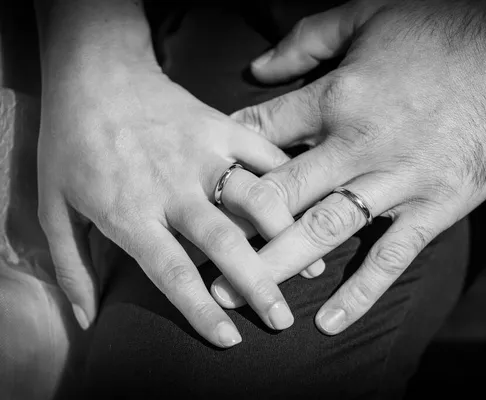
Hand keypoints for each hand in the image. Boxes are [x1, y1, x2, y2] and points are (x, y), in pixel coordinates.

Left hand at [38, 48, 309, 346]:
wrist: (95, 73)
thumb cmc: (71, 141)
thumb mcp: (53, 206)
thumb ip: (70, 266)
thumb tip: (86, 319)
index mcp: (132, 211)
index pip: (173, 272)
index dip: (203, 311)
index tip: (230, 340)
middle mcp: (174, 188)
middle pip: (226, 244)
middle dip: (260, 285)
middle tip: (283, 319)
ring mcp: (204, 154)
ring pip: (257, 198)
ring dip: (288, 234)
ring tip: (313, 264)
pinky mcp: (223, 127)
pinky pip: (265, 155)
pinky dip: (290, 179)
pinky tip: (310, 203)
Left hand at [212, 0, 485, 333]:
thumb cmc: (440, 30)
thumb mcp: (364, 16)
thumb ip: (305, 40)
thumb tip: (256, 66)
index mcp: (335, 96)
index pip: (262, 134)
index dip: (229, 159)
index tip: (207, 184)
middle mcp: (356, 144)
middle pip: (280, 193)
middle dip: (235, 227)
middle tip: (199, 258)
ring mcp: (395, 180)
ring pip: (323, 230)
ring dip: (276, 265)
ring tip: (238, 293)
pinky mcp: (434, 206)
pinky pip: (391, 256)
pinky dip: (360, 292)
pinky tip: (329, 321)